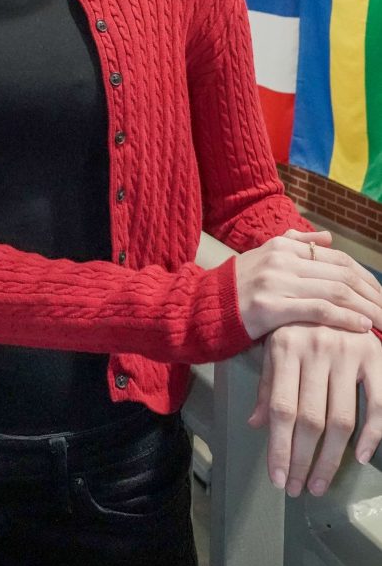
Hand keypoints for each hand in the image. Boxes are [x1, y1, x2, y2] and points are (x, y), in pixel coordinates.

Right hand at [234, 230, 381, 337]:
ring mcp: (276, 282)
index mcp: (282, 247)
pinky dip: (345, 318)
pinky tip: (362, 327)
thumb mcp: (263, 256)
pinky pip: (317, 310)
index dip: (364, 276)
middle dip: (372, 293)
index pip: (336, 258)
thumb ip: (294, 243)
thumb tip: (327, 238)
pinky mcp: (270, 307)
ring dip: (366, 307)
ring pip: (334, 291)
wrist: (201, 307)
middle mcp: (281, 260)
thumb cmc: (235, 287)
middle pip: (341, 273)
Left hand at [248, 324, 381, 496]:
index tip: (278, 478)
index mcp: (285, 346)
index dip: (279, 447)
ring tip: (320, 482)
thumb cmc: (300, 322)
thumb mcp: (275, 343)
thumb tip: (255, 423)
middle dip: (303, 460)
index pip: (280, 408)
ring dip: (331, 459)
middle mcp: (316, 348)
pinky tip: (359, 457)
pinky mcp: (375, 355)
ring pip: (341, 419)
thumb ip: (268, 383)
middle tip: (298, 488)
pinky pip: (377, 404)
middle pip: (309, 420)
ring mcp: (348, 352)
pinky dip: (372, 436)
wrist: (336, 289)